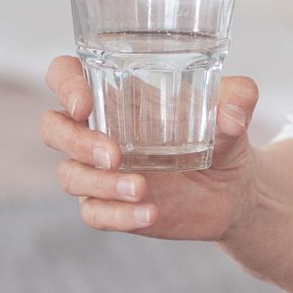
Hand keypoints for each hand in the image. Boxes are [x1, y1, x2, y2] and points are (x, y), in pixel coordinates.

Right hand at [40, 54, 260, 241]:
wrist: (234, 190)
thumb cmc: (223, 135)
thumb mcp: (235, 111)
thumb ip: (238, 99)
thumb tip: (233, 113)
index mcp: (117, 95)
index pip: (64, 76)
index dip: (65, 85)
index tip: (84, 104)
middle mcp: (99, 130)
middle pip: (53, 128)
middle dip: (75, 141)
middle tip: (115, 155)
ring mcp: (100, 171)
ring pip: (70, 175)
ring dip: (100, 184)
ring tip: (142, 189)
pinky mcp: (110, 206)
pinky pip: (94, 213)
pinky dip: (117, 216)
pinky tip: (149, 214)